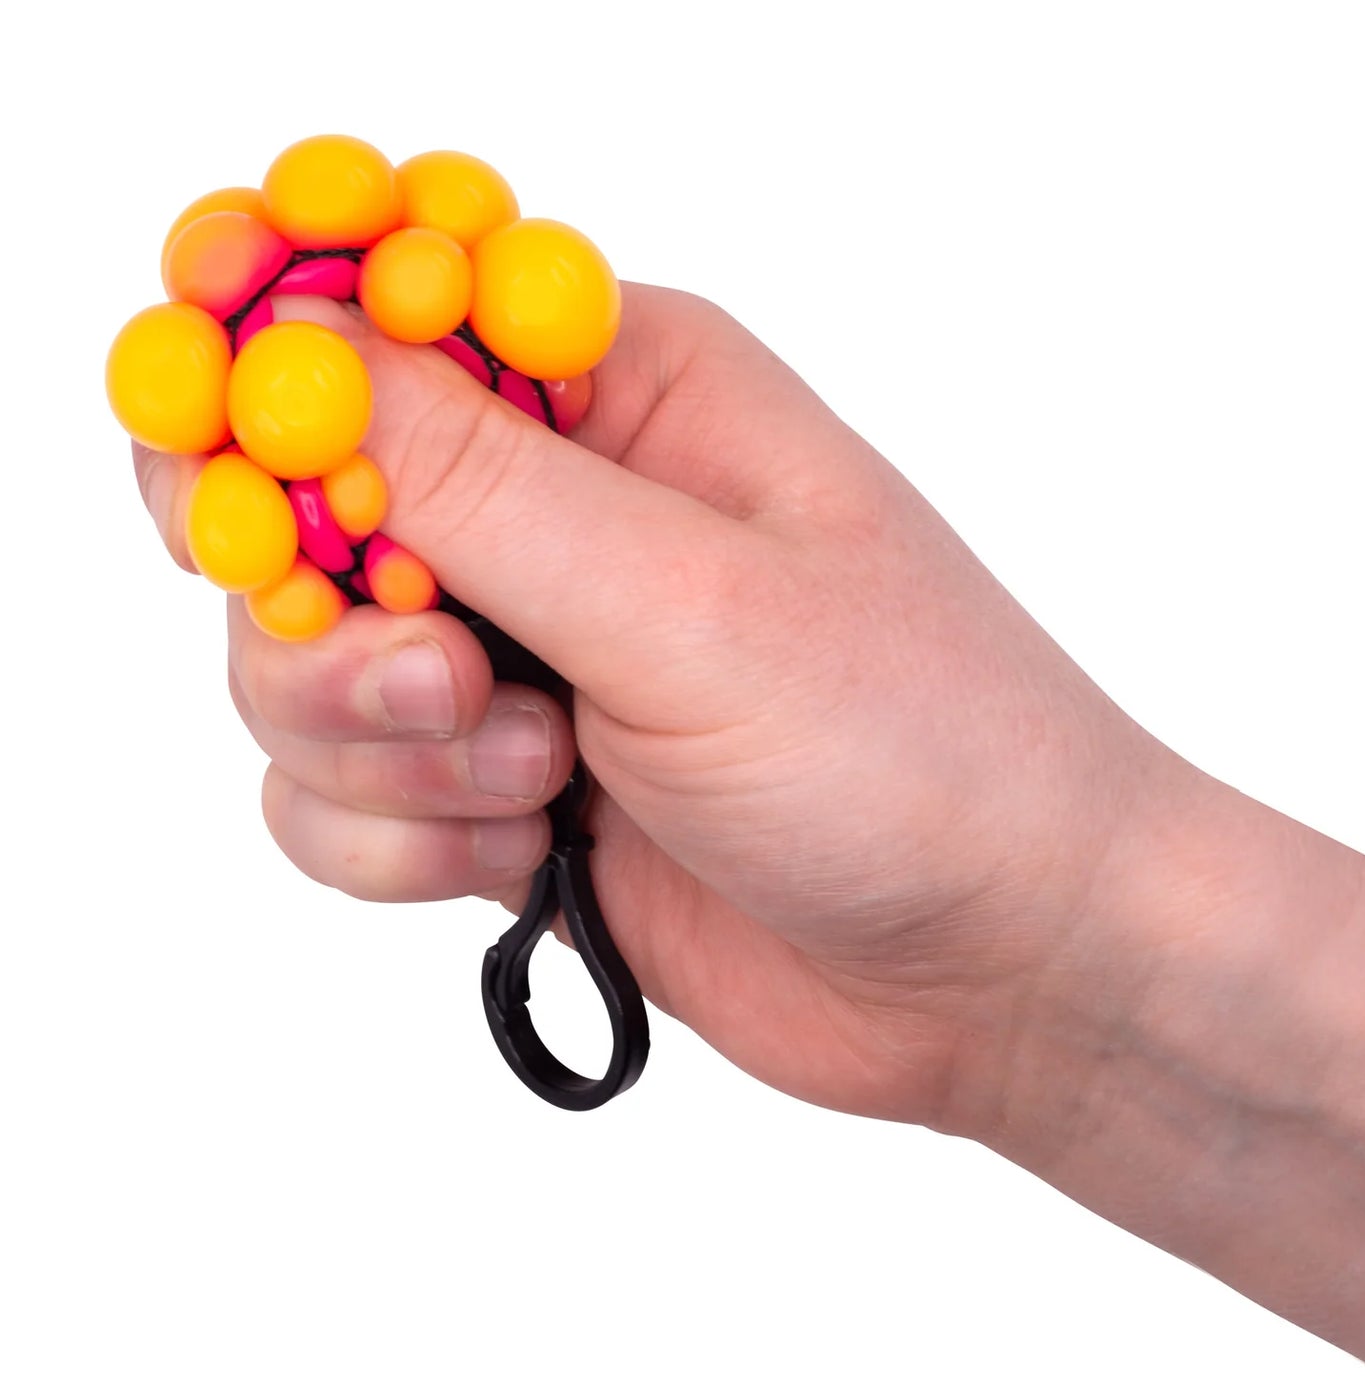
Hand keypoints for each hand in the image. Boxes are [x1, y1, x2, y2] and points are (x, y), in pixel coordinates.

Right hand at [135, 284, 1182, 1130]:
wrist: (995, 963)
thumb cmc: (915, 753)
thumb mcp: (694, 605)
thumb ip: (477, 491)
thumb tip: (286, 357)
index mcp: (619, 396)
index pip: (372, 323)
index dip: (262, 379)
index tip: (224, 472)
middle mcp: (555, 514)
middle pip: (291, 512)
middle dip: (325, 621)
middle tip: (445, 681)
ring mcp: (520, 658)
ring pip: (297, 671)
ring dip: (386, 751)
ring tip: (548, 788)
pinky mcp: (502, 787)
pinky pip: (335, 797)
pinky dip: (403, 842)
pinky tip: (532, 862)